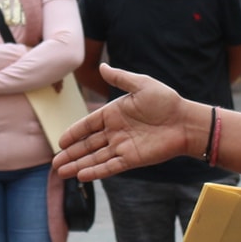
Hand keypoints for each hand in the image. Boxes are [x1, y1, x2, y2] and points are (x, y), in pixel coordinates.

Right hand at [52, 64, 201, 182]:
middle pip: (87, 145)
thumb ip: (120, 78)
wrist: (186, 121)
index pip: (88, 125)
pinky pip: (110, 166)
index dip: (74, 133)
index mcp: (114, 114)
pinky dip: (96, 171)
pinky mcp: (132, 159)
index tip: (60, 141)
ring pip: (95, 158)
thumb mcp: (141, 84)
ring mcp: (123, 147)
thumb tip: (102, 66)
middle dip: (71, 154)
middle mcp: (115, 132)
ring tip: (61, 172)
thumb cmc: (166, 101)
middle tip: (54, 162)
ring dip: (78, 165)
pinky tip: (81, 175)